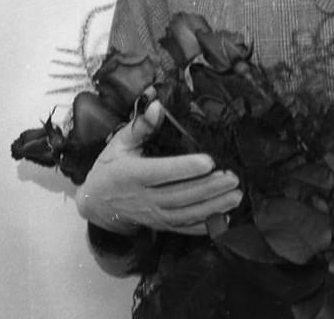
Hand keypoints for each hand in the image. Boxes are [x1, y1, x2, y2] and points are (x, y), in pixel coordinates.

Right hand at [76, 99, 241, 235]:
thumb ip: (140, 126)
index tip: (209, 161)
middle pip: (181, 195)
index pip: (163, 172)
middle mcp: (145, 198)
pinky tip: (224, 218)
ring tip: (236, 196)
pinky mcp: (161, 226)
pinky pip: (185, 229)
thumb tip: (157, 104)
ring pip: (187, 214)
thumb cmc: (110, 166)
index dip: (186, 168)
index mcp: (134, 174)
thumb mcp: (119, 142)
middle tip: (233, 177)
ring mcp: (154, 215)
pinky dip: (205, 226)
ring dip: (213, 206)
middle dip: (209, 187)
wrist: (98, 202)